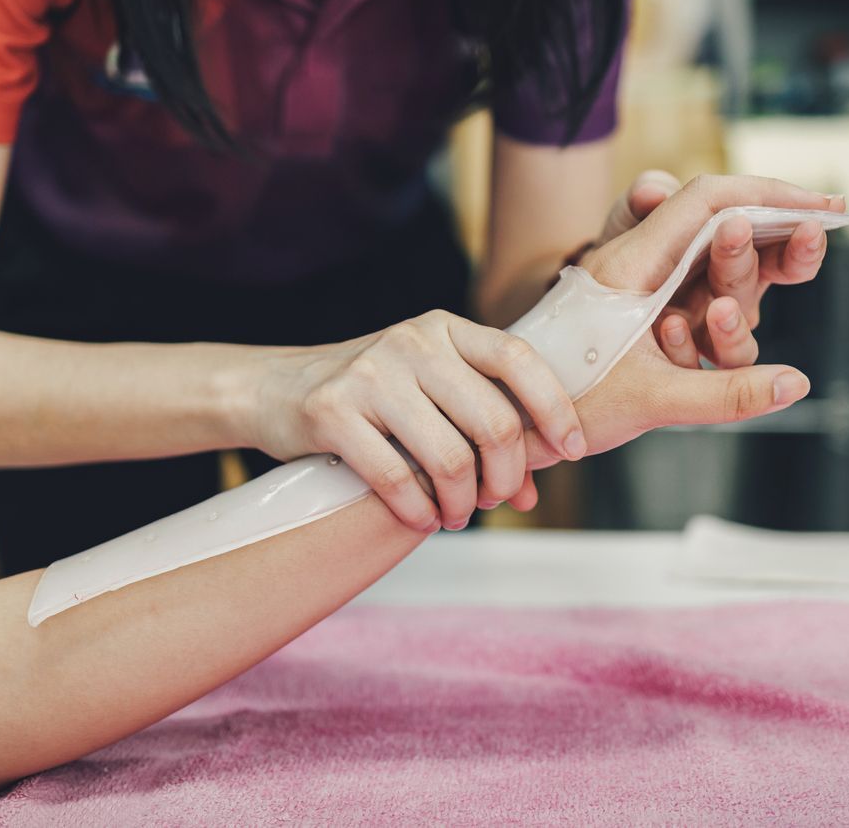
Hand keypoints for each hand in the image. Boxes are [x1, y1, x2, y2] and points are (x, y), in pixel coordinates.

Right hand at [248, 311, 582, 531]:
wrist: (274, 389)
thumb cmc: (369, 397)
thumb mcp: (426, 389)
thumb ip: (477, 425)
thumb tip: (529, 494)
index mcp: (445, 328)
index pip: (519, 359)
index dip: (555, 409)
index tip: (573, 452)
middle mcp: (412, 342)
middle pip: (493, 421)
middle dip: (506, 476)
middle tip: (496, 499)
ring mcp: (369, 375)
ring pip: (449, 458)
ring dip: (462, 503)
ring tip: (455, 515)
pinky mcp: (332, 413)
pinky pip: (396, 479)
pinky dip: (417, 512)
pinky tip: (421, 519)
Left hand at [523, 174, 831, 466]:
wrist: (509, 420)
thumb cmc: (560, 403)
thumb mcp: (649, 400)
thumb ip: (726, 393)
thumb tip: (796, 384)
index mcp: (633, 264)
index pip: (710, 200)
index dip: (770, 195)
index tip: (824, 207)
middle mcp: (640, 267)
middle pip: (721, 227)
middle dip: (773, 235)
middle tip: (816, 237)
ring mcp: (644, 291)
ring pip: (716, 271)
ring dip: (742, 286)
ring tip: (720, 320)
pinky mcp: (648, 318)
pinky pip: (700, 307)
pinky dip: (722, 326)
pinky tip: (702, 337)